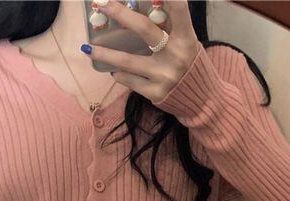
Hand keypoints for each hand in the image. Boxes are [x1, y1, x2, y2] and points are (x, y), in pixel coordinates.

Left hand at [81, 0, 200, 103]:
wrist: (203, 102)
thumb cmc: (191, 66)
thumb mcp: (188, 44)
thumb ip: (171, 29)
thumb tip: (147, 8)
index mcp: (187, 39)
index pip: (178, 9)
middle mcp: (175, 57)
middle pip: (143, 30)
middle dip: (120, 14)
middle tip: (102, 4)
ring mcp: (164, 77)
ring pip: (127, 62)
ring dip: (104, 53)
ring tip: (87, 48)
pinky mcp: (155, 93)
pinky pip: (130, 80)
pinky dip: (119, 74)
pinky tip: (112, 70)